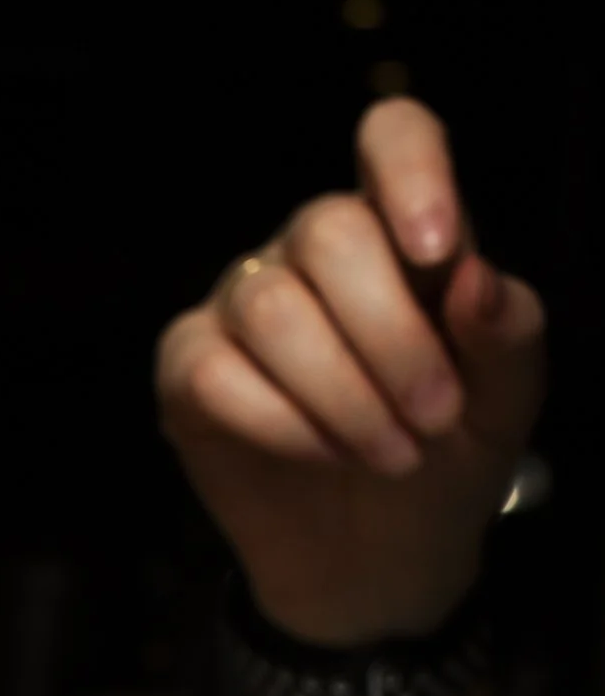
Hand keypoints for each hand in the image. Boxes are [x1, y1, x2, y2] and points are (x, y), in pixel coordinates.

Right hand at [154, 98, 544, 640]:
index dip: (409, 171)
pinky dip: (281, 424)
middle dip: (391, 335)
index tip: (436, 248)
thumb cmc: (448, 455)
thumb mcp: (506, 400)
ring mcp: (242, 304)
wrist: (380, 558)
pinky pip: (214, 374)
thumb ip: (507, 333)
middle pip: (330, 233)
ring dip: (343, 393)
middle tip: (434, 417)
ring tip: (392, 453)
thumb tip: (475, 279)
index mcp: (399, 229)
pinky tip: (325, 455)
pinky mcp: (189, 371)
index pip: (390, 138)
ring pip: (271, 307)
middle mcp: (313, 251)